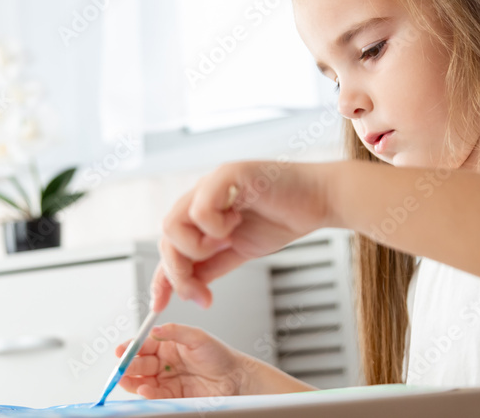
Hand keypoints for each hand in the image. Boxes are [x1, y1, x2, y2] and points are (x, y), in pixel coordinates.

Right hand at [114, 322, 246, 398]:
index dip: (131, 348)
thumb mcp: (197, 337)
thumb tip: (154, 329)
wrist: (236, 379)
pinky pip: (155, 395)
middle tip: (121, 368)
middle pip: (140, 364)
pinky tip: (143, 390)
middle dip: (128, 365)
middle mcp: (165, 362)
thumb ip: (174, 331)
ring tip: (125, 380)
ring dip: (132, 381)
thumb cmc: (220, 356)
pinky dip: (146, 393)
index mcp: (168, 345)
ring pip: (143, 381)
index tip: (121, 351)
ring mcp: (168, 380)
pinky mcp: (173, 396)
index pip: (144, 345)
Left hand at [152, 160, 329, 311]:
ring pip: (173, 224)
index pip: (169, 244)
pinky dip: (214, 227)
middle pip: (166, 238)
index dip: (162, 277)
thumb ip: (212, 266)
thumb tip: (189, 288)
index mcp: (201, 212)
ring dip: (197, 248)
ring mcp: (210, 184)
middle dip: (180, 274)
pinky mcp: (225, 175)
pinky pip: (199, 210)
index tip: (159, 304)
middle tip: (202, 293)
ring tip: (225, 244)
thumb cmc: (285, 217)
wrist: (320, 200)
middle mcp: (200, 196)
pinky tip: (236, 223)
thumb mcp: (239, 251)